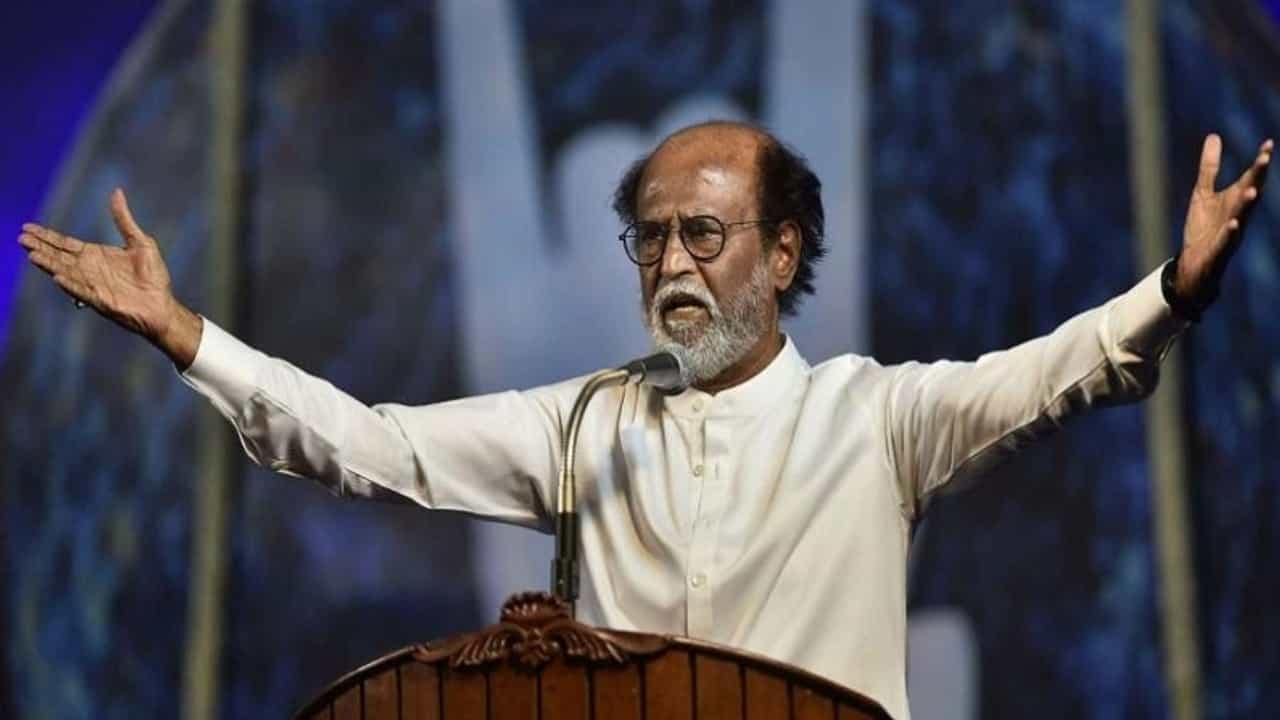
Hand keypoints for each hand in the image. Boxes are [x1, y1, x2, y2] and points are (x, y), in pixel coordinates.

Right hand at [18, 188, 201, 366]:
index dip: (47, 236)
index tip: (28, 227)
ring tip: (32, 254)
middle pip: (58, 255)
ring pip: (64, 271)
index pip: (65, 243)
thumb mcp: (141, 241)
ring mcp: (92, 284)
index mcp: (96, 255)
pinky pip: (81, 291)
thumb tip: (117, 192)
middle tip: (21, 238)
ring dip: (48, 264)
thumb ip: (124, 219)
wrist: (162, 305)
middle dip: (40, 246)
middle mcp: (89, 269)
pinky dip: (70, 284)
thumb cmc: (153, 276)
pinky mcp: (99, 299)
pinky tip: (57, 275)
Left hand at [1175, 134, 1272, 304]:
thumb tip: (1213, 136)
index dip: (1260, 162)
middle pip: (1251, 193)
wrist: (1195, 261)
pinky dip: (1231, 232)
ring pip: (1243, 216)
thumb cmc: (1204, 226)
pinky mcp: (1219, 249)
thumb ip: (1210, 167)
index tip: (1268, 144)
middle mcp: (1238, 213)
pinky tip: (1234, 223)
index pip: (1251, 178)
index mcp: (1235, 200)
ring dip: (1248, 203)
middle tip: (1264, 158)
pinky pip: (1227, 241)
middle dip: (1258, 177)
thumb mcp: (1203, 192)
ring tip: (1253, 189)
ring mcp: (1231, 232)